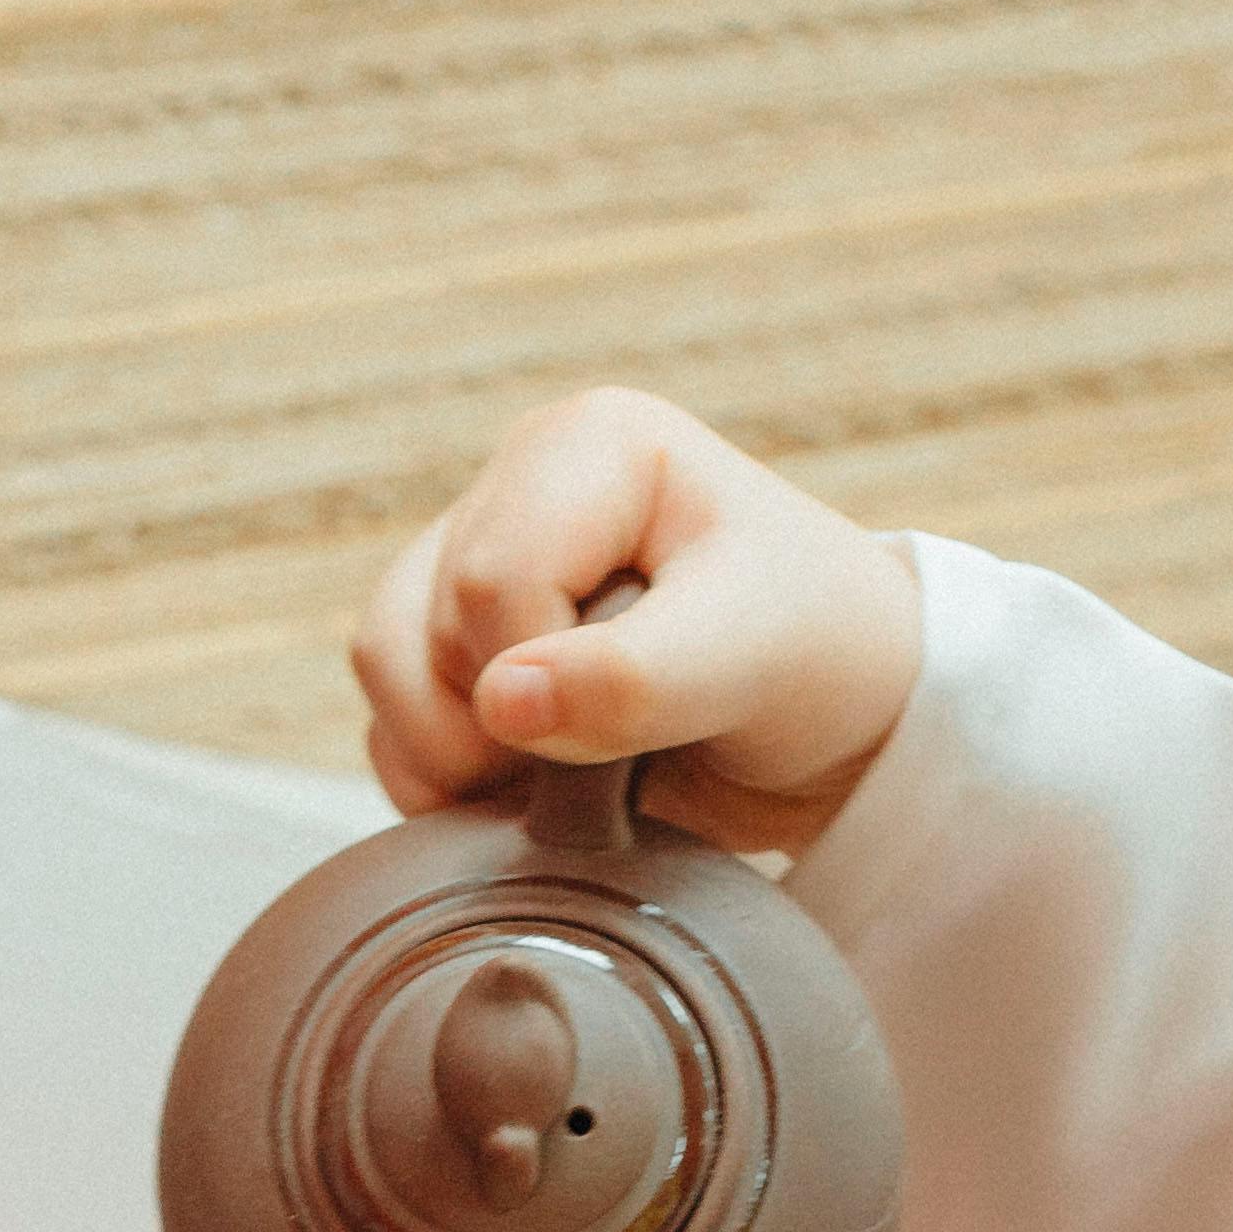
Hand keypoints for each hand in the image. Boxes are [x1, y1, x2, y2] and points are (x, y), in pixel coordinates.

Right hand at [348, 388, 928, 859]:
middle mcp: (519, 485)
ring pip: (383, 666)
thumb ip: (631, 681)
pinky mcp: (464, 638)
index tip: (644, 718)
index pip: (491, 576)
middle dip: (502, 725)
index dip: (545, 677)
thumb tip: (497, 702)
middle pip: (419, 625)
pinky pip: (390, 717)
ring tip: (569, 776)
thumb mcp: (752, 661)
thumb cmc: (826, 659)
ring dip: (457, 757)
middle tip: (615, 753)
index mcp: (590, 444)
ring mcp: (482, 559)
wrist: (848, 726)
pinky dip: (443, 777)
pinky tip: (534, 787)